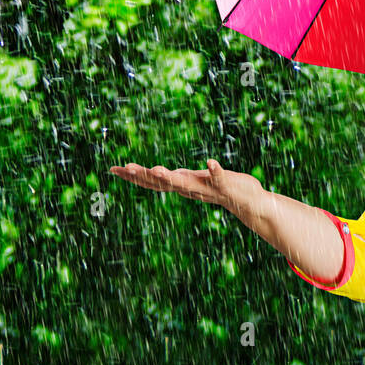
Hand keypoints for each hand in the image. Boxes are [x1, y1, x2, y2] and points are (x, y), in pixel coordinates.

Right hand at [110, 159, 266, 224]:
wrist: (250, 203)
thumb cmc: (222, 189)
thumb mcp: (195, 182)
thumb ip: (179, 178)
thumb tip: (158, 173)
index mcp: (183, 186)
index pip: (154, 182)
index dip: (133, 176)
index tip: (114, 169)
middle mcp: (191, 190)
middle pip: (163, 183)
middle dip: (143, 176)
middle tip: (124, 168)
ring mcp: (208, 189)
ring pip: (186, 184)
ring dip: (172, 177)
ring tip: (157, 168)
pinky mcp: (227, 186)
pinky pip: (220, 178)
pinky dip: (215, 171)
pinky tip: (211, 161)